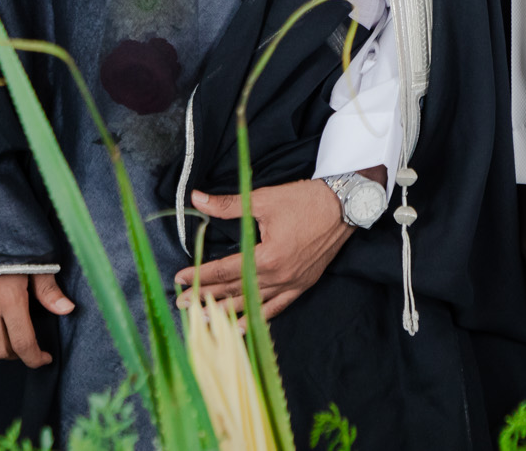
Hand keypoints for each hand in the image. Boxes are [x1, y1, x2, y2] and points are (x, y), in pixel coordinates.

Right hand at [0, 272, 74, 367]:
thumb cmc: (9, 247)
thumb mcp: (34, 263)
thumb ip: (48, 289)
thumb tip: (67, 309)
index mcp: (9, 300)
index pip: (22, 343)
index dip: (34, 357)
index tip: (44, 359)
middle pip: (0, 350)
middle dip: (17, 353)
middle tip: (28, 345)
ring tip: (7, 333)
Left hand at [175, 180, 353, 319]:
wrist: (346, 204)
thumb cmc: (306, 200)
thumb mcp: (264, 199)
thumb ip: (228, 205)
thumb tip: (197, 198)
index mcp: (267, 256)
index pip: (225, 270)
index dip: (200, 275)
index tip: (179, 279)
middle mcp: (279, 276)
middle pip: (235, 290)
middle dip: (206, 297)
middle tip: (182, 303)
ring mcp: (292, 283)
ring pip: (253, 302)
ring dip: (226, 310)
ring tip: (202, 318)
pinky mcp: (303, 284)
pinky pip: (277, 306)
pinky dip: (258, 317)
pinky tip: (240, 327)